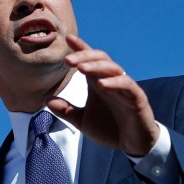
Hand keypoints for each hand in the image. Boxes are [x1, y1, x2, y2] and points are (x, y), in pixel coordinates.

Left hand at [47, 34, 159, 156]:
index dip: (80, 48)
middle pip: (100, 59)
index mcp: (98, 83)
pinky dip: (114, 82)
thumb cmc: (110, 129)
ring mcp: (125, 88)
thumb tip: (46, 100)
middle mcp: (112, 81)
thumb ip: (66, 110)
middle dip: (84, 56)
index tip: (67, 39)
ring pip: (113, 68)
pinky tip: (102, 84)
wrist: (133, 144)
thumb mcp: (83, 121)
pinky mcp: (137, 98)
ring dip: (96, 66)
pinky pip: (127, 85)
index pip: (90, 60)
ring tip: (81, 68)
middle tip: (68, 60)